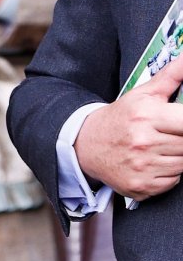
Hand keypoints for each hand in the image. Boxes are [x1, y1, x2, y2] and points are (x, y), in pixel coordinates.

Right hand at [75, 55, 182, 201]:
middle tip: (171, 133)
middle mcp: (144, 143)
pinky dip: (171, 173)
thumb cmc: (120, 118)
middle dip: (182, 138)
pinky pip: (173, 181)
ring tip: (164, 146)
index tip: (180, 121)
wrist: (87, 146)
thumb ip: (172, 75)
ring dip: (179, 155)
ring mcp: (142, 167)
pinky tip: (158, 162)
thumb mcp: (144, 93)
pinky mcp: (141, 186)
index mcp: (147, 117)